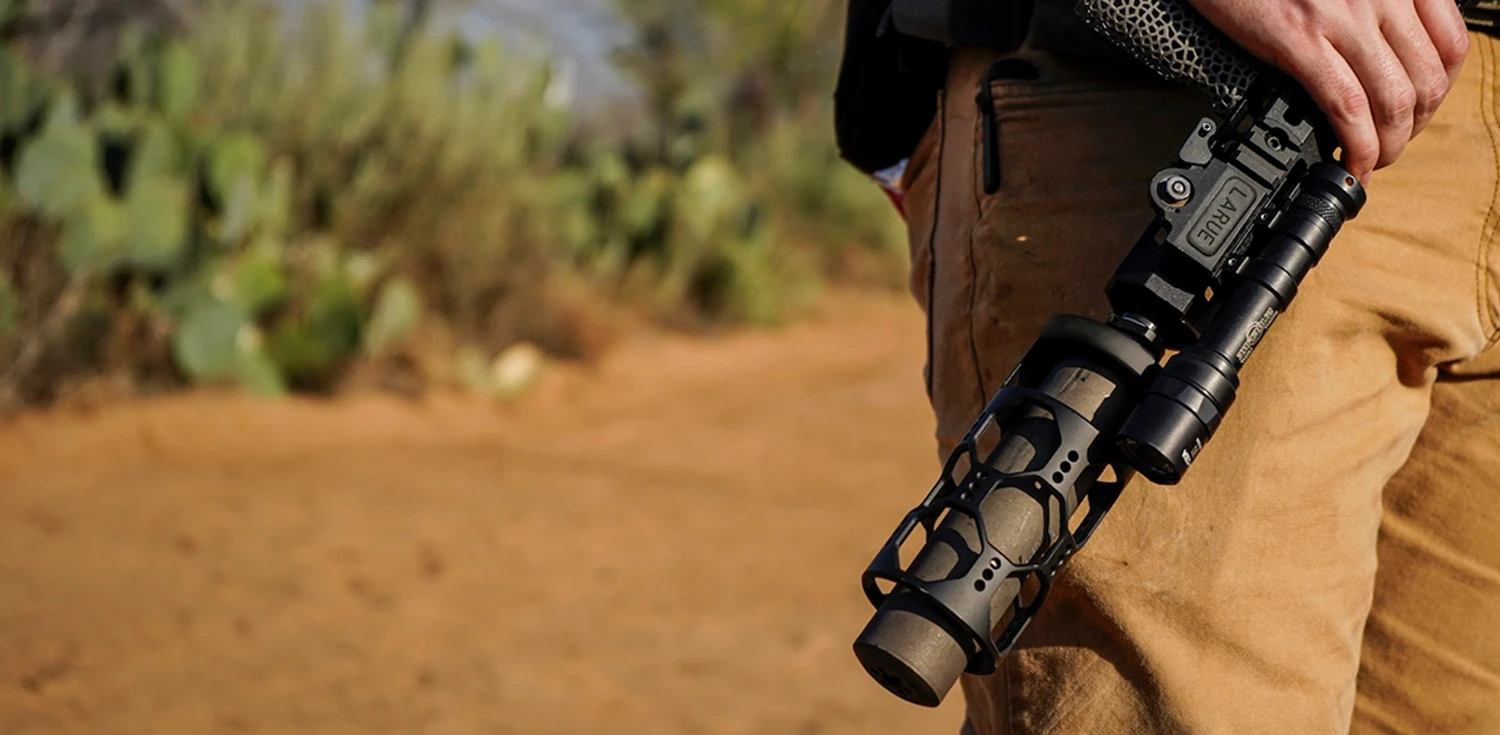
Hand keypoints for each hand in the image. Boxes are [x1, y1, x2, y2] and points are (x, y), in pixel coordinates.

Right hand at [1188, 0, 1469, 181]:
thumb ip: (1372, 12)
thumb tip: (1384, 63)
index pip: (1452, 45)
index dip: (1440, 92)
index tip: (1416, 112)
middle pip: (1427, 81)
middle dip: (1413, 128)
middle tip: (1388, 145)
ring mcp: (1344, 17)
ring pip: (1393, 101)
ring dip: (1387, 146)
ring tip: (1368, 161)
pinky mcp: (1300, 40)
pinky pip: (1347, 107)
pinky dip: (1356, 148)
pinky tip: (1348, 164)